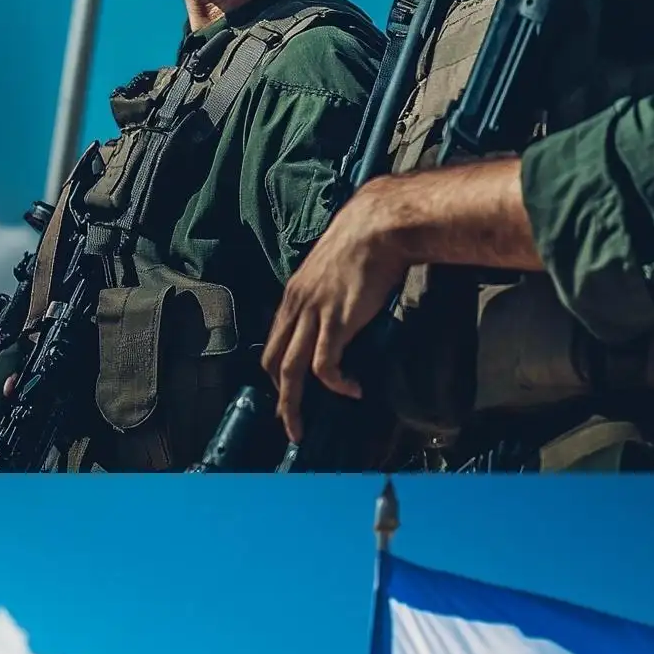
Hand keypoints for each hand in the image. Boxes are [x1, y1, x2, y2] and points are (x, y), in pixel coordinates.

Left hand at [261, 179, 409, 442]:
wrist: (379, 226)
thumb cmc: (369, 240)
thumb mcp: (339, 269)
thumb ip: (335, 292)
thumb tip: (348, 308)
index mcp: (295, 294)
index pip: (276, 341)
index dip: (278, 372)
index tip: (289, 394)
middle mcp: (296, 306)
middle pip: (274, 361)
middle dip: (279, 398)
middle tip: (291, 423)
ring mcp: (313, 314)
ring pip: (289, 371)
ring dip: (292, 406)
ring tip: (300, 428)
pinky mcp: (335, 322)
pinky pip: (325, 365)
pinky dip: (336, 384)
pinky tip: (352, 390)